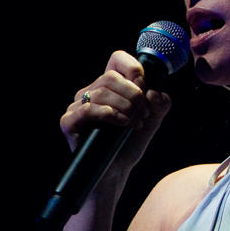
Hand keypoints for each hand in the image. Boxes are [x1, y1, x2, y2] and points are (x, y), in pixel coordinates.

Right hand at [60, 50, 173, 165]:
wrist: (116, 171)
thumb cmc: (129, 145)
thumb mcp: (152, 120)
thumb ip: (160, 104)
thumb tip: (154, 93)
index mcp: (108, 86)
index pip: (117, 59)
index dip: (133, 69)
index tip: (145, 89)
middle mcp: (90, 92)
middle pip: (111, 77)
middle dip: (134, 95)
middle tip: (142, 113)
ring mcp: (77, 107)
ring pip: (102, 92)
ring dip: (125, 108)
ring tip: (135, 124)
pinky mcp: (69, 122)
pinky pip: (88, 109)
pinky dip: (110, 114)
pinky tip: (122, 124)